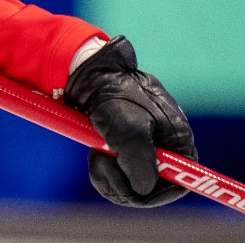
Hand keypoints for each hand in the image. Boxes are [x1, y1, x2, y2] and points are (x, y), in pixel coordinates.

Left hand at [64, 36, 196, 206]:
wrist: (87, 75)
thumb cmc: (113, 96)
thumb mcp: (129, 128)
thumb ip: (141, 161)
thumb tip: (144, 189)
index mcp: (178, 142)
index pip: (180, 182)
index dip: (155, 193)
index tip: (130, 188)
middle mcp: (164, 149)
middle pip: (151, 188)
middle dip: (124, 184)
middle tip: (102, 163)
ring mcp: (142, 150)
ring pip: (129, 185)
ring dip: (109, 177)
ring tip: (96, 154)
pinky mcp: (122, 150)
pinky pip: (114, 176)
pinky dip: (102, 170)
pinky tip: (94, 153)